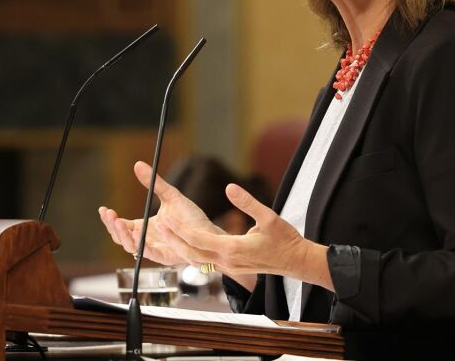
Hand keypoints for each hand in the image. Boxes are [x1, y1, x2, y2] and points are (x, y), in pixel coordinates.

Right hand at [98, 161, 223, 265]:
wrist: (210, 232)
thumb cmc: (191, 218)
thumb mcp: (171, 196)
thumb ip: (154, 183)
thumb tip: (138, 164)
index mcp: (143, 228)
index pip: (121, 225)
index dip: (110, 219)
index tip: (103, 209)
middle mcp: (146, 240)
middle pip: (121, 237)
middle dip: (112, 226)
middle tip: (108, 214)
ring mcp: (154, 249)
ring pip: (131, 247)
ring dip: (123, 235)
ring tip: (119, 222)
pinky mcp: (165, 257)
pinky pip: (149, 253)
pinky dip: (142, 244)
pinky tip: (137, 232)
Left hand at [156, 183, 332, 290]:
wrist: (296, 262)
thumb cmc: (285, 239)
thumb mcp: (269, 216)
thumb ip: (248, 202)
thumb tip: (230, 187)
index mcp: (233, 249)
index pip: (199, 240)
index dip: (181, 229)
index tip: (166, 218)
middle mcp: (227, 261)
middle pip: (192, 252)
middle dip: (173, 238)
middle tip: (158, 224)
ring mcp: (228, 267)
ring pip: (197, 259)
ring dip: (180, 246)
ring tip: (166, 232)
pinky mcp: (231, 268)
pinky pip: (206, 261)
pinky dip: (192, 251)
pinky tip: (185, 242)